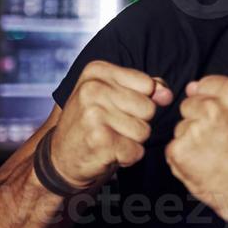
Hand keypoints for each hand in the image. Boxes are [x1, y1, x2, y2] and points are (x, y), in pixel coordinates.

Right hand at [53, 61, 172, 188]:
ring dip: (132, 141)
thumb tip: (166, 94)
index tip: (116, 107)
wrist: (61, 157)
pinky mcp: (99, 140)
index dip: (140, 102)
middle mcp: (93, 89)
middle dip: (137, 122)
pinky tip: (107, 152)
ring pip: (144, 131)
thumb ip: (147, 88)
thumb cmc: (93, 122)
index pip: (148, 85)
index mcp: (97, 71)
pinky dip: (128, 157)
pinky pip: (137, 151)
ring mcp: (94, 114)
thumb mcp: (114, 94)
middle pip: (149, 109)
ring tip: (109, 138)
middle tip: (111, 126)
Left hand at [165, 75, 227, 227]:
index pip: (205, 84)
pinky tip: (204, 166)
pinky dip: (184, 158)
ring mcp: (194, 129)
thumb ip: (223, 98)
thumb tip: (192, 87)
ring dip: (192, 140)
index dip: (212, 104)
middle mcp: (213, 108)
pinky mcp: (178, 151)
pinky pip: (173, 147)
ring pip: (181, 127)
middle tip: (221, 142)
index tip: (224, 121)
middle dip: (199, 120)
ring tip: (215, 157)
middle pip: (190, 105)